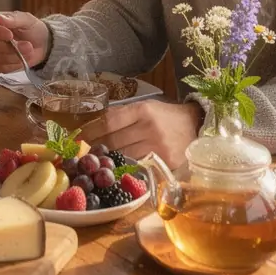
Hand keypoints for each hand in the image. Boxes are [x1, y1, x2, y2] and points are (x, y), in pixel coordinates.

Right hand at [0, 11, 48, 72]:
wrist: (42, 44)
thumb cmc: (32, 28)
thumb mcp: (27, 20)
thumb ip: (13, 18)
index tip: (10, 35)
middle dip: (10, 47)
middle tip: (28, 45)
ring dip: (16, 56)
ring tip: (29, 50)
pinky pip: (3, 68)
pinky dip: (16, 64)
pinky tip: (23, 58)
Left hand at [81, 100, 202, 167]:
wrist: (195, 124)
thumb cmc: (165, 115)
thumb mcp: (145, 106)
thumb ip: (123, 115)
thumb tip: (94, 125)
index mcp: (143, 110)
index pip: (110, 121)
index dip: (92, 130)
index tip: (80, 136)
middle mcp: (149, 128)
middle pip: (114, 141)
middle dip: (96, 147)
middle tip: (82, 152)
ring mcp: (158, 146)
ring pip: (124, 156)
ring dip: (108, 160)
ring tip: (96, 161)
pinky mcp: (165, 162)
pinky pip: (138, 166)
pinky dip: (126, 167)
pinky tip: (117, 167)